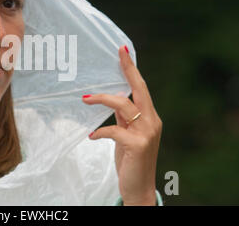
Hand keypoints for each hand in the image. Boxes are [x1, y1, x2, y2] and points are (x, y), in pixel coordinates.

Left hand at [82, 45, 161, 205]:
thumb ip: (124, 119)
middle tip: (118, 52)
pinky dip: (100, 132)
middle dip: (128, 69)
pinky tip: (92, 137)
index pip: (141, 88)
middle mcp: (152, 122)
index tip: (123, 50)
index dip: (132, 69)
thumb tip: (112, 101)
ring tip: (85, 98)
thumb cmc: (132, 161)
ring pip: (124, 105)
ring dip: (102, 100)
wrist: (140, 189)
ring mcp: (147, 133)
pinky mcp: (137, 145)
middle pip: (139, 89)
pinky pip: (113, 130)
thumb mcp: (127, 136)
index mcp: (150, 117)